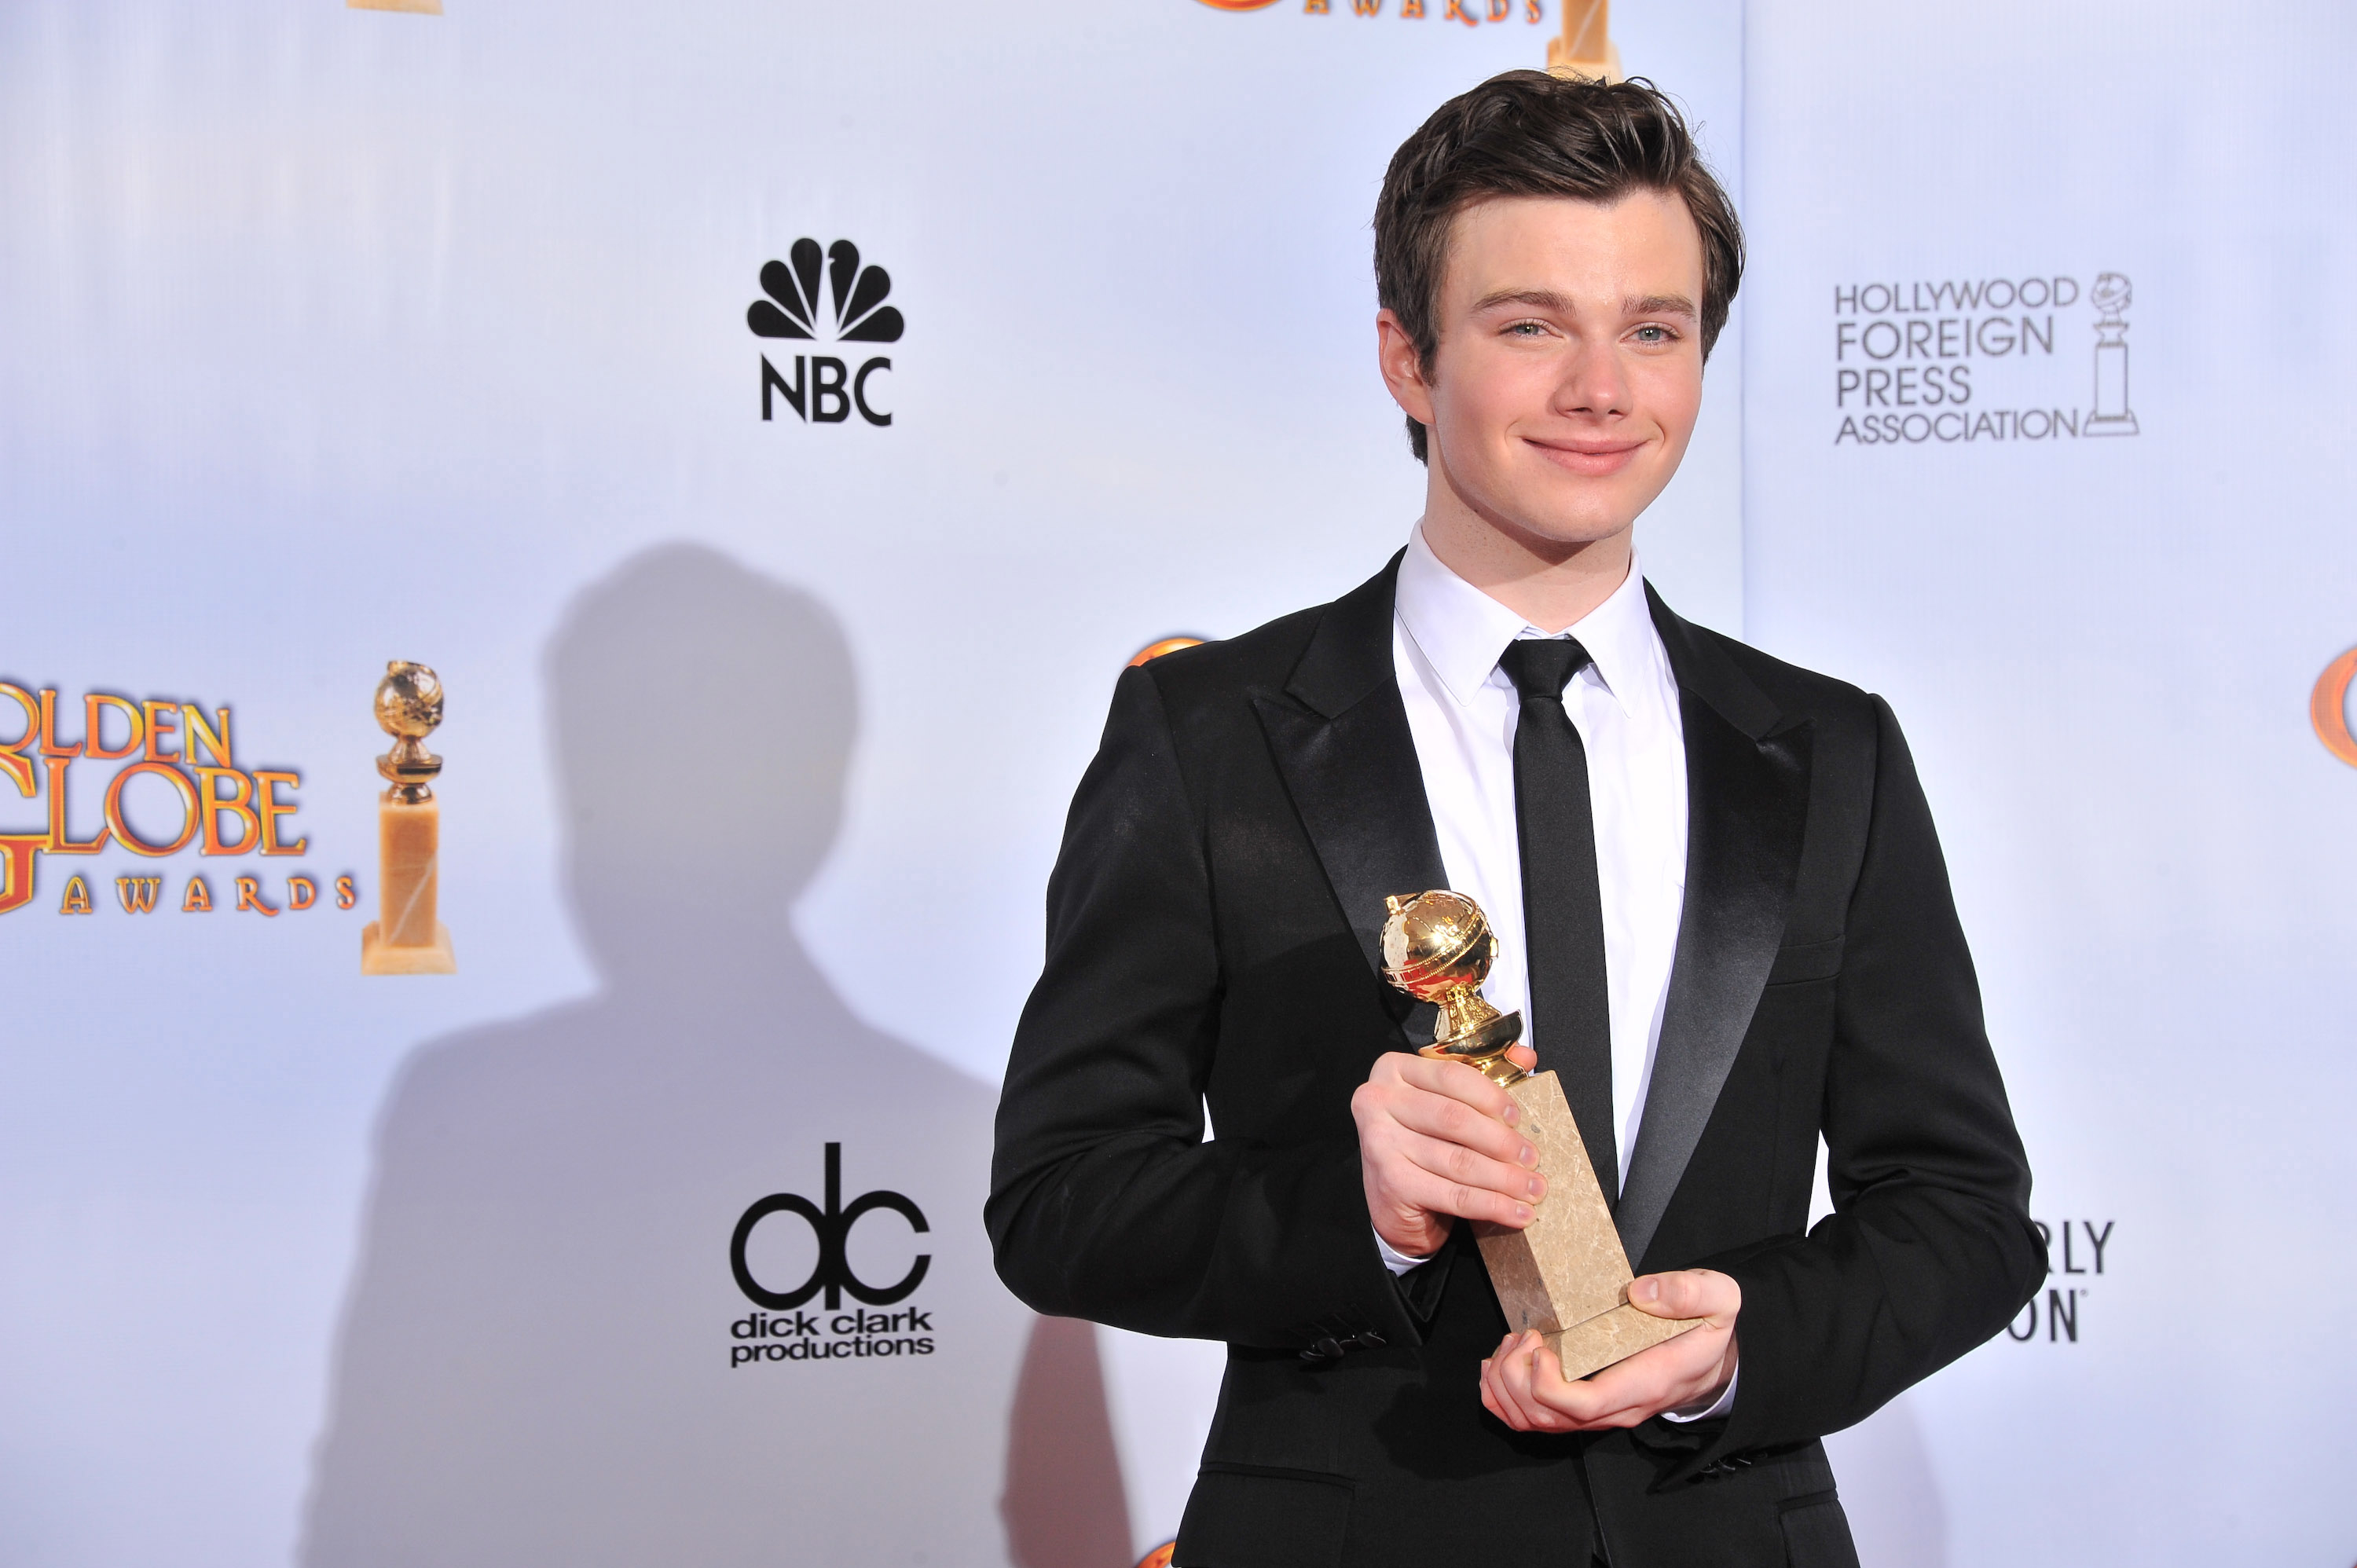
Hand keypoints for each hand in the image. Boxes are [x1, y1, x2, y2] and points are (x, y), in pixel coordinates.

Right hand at [1351, 1043, 1542, 1258]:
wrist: (1392, 1201)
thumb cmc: (1423, 1142)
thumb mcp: (1447, 1103)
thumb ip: (1483, 1077)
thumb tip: (1526, 1055)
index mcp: (1394, 1070)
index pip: (1451, 1075)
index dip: (1491, 1095)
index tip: (1518, 1117)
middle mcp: (1378, 1101)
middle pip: (1454, 1118)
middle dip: (1501, 1141)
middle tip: (1532, 1158)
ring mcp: (1380, 1143)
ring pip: (1458, 1160)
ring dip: (1504, 1178)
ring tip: (1533, 1188)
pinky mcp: (1392, 1183)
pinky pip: (1454, 1195)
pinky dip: (1492, 1205)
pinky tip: (1517, 1213)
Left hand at [1479, 1269, 1741, 1431]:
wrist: (1714, 1359)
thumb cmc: (1709, 1329)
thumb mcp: (1718, 1298)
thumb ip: (1688, 1292)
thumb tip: (1641, 1293)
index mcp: (1644, 1383)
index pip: (1585, 1406)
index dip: (1549, 1385)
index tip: (1541, 1346)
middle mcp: (1617, 1407)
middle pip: (1550, 1418)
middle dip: (1517, 1378)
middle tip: (1523, 1336)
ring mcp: (1598, 1411)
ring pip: (1535, 1423)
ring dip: (1506, 1386)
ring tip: (1511, 1344)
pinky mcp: (1583, 1406)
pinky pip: (1534, 1419)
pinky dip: (1503, 1397)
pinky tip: (1498, 1365)